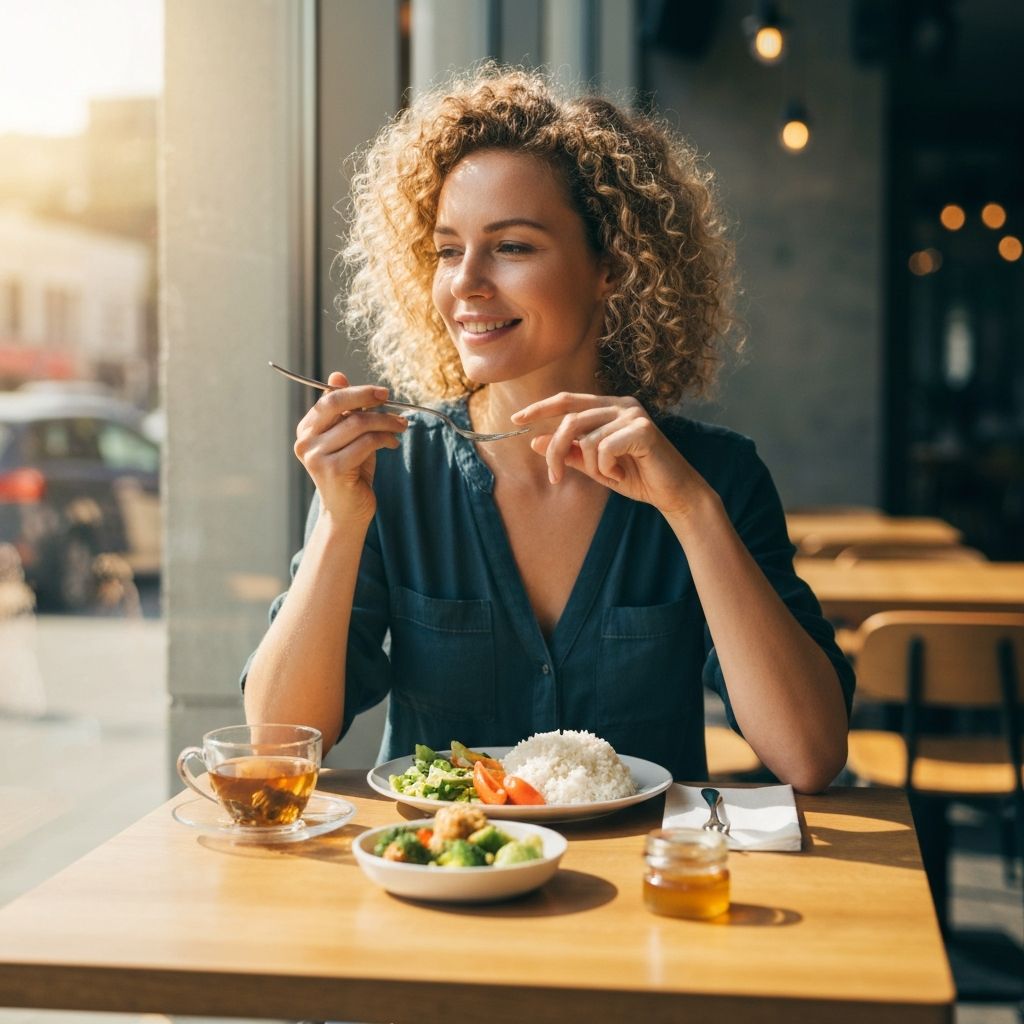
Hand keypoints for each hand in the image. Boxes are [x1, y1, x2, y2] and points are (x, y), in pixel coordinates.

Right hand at [292, 371, 407, 522]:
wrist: (347, 513)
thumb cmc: (351, 473)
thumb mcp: (348, 437)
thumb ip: (344, 410)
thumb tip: (337, 375)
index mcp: (306, 429)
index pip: (330, 399)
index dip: (357, 392)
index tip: (382, 393)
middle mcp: (305, 441)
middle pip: (338, 404)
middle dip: (368, 399)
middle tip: (391, 401)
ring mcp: (316, 456)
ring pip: (357, 423)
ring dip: (385, 422)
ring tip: (400, 427)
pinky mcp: (333, 470)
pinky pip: (366, 443)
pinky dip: (384, 439)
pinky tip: (392, 443)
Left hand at [511, 392, 706, 515]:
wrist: (673, 494)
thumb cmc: (637, 477)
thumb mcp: (595, 466)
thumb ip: (569, 452)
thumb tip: (534, 441)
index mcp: (609, 407)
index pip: (567, 400)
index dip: (540, 408)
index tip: (516, 420)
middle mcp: (621, 404)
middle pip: (570, 420)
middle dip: (556, 452)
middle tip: (555, 478)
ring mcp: (633, 414)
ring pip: (586, 439)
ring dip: (591, 468)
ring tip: (610, 476)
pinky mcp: (642, 429)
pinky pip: (604, 449)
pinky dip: (607, 468)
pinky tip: (622, 473)